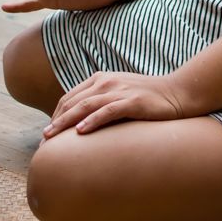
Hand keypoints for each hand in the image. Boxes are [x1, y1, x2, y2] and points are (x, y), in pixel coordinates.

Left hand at [43, 71, 185, 136]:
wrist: (178, 92)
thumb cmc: (147, 98)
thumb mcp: (119, 95)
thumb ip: (100, 103)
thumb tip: (80, 125)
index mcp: (100, 79)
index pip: (69, 98)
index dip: (55, 116)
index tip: (47, 134)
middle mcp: (106, 82)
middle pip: (72, 102)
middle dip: (55, 121)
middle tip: (43, 140)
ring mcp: (120, 90)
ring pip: (85, 106)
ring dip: (65, 122)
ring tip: (52, 137)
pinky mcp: (133, 101)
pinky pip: (107, 111)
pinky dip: (92, 120)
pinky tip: (80, 131)